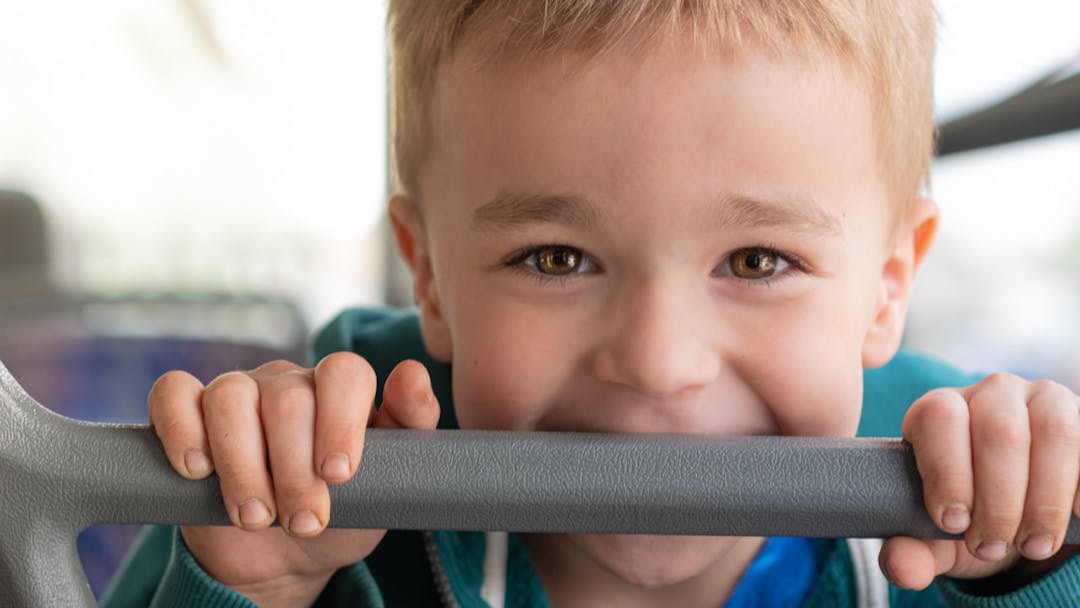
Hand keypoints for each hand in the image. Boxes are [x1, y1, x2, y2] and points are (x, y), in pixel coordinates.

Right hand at [148, 353, 439, 606]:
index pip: (344, 372)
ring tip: (257, 517)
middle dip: (294, 470)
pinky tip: (197, 470)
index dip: (341, 421)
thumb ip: (411, 426)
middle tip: (304, 521)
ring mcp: (234, 391)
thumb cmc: (343, 513)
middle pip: (287, 397)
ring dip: (243, 467)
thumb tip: (412, 373)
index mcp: (338, 389)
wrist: (284, 558)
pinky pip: (173, 395)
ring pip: (230, 398)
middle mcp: (286, 381)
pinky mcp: (186, 413)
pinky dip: (182, 430)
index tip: (339, 476)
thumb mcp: (387, 481)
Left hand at [880, 373, 1079, 589]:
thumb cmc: (969, 514)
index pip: (938, 418)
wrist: (1021, 513)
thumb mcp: (937, 536)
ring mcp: (1044, 399)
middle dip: (998, 501)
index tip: (953, 524)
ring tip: (1034, 545)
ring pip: (1053, 432)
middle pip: (998, 430)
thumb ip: (913, 550)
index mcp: (940, 409)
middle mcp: (991, 394)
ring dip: (1045, 499)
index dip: (947, 473)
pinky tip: (1072, 520)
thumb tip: (901, 568)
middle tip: (992, 547)